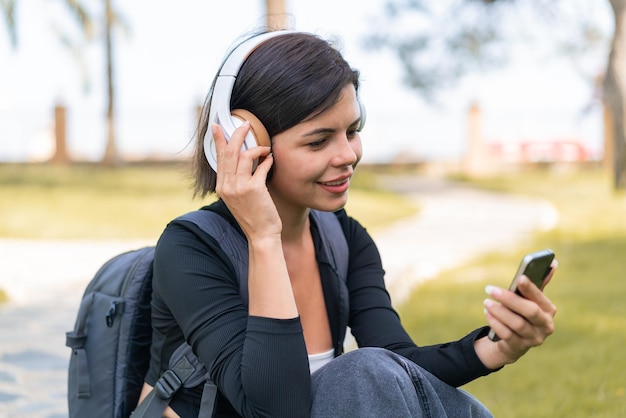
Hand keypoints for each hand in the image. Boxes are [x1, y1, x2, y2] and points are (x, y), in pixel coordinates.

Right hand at [212, 122, 281, 239]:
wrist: (261, 235)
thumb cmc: (253, 216)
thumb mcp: (237, 198)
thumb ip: (236, 180)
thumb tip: (242, 159)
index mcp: (221, 187)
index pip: (218, 158)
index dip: (218, 140)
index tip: (217, 126)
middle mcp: (227, 186)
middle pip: (229, 152)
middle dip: (238, 134)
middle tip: (246, 124)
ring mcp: (239, 187)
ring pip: (243, 156)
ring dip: (257, 147)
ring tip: (265, 148)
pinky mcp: (254, 189)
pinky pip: (260, 166)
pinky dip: (267, 160)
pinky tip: (271, 160)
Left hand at [476, 262, 557, 368]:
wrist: (515, 341)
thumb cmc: (522, 313)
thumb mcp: (531, 300)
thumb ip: (538, 283)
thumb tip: (553, 263)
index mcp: (549, 310)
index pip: (539, 298)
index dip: (530, 288)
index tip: (520, 278)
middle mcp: (546, 325)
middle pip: (529, 311)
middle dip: (508, 299)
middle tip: (490, 289)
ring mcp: (534, 338)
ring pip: (516, 323)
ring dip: (499, 311)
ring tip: (486, 302)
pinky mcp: (520, 347)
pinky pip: (506, 334)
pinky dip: (495, 323)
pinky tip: (487, 313)